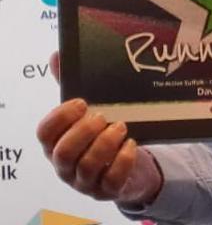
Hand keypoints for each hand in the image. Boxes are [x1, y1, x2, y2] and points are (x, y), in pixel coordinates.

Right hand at [35, 52, 162, 204]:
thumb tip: (57, 55)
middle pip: (64, 152)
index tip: (82, 102)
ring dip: (106, 144)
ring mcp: (85, 181)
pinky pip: (111, 180)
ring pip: (87, 166)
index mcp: (56, 143)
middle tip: (104, 116)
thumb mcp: (87, 113)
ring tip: (121, 127)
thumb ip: (71, 86)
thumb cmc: (102, 135)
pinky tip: (132, 145)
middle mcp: (65, 165)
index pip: (44, 132)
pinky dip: (123, 161)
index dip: (61, 116)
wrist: (131, 167)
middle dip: (84, 131)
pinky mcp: (107, 191)